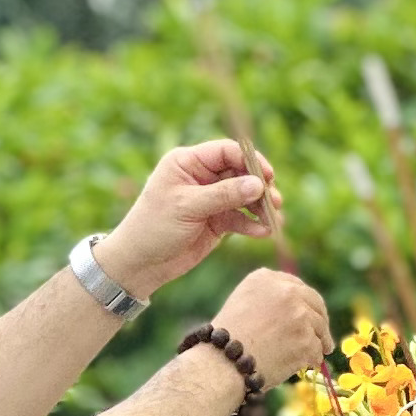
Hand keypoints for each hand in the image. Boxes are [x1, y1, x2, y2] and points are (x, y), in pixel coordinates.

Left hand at [98, 137, 281, 299]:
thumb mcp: (188, 207)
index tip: (268, 176)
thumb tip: (258, 184)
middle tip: (275, 202)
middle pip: (240, 173)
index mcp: (187, 162)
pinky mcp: (217, 221)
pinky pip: (241, 218)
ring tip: (274, 221)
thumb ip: (224, 195)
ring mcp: (210, 199)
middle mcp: (201, 176)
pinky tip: (263, 233)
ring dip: (260, 207)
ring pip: (244, 197)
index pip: (226, 151)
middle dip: (260, 187)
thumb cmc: (154, 228)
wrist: (140, 263)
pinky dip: (253, 224)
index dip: (250, 161)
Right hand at [215, 267, 330, 391]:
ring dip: (319, 341)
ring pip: (319, 328)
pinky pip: (317, 350)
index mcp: (266, 279)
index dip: (305, 302)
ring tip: (317, 353)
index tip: (310, 312)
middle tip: (323, 335)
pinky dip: (312, 359)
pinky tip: (305, 364)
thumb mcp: (242, 302)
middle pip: (315, 304)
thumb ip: (268, 297)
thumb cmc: (228, 339)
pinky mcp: (307, 339)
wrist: (223, 362)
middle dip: (321, 320)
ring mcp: (299, 315)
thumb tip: (298, 307)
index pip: (297, 286)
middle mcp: (286, 291)